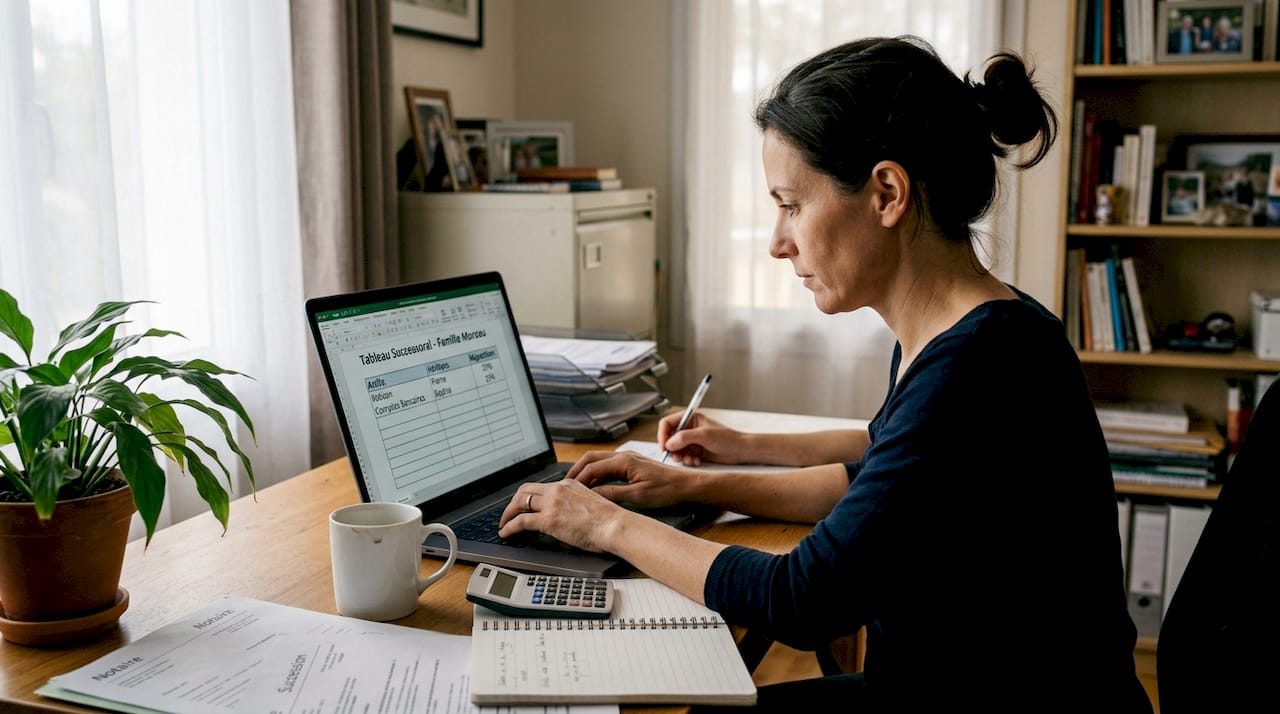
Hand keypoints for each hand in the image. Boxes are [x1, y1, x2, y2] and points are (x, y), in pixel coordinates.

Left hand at [498, 478, 624, 551]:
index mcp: (568, 485)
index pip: (541, 486)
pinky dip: (509, 527)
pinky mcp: (548, 520)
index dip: (528, 496)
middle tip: (509, 513)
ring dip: (508, 513)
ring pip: (519, 502)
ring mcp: (552, 504)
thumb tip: (568, 514)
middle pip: (525, 490)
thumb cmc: (610, 520)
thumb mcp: (590, 502)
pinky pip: (520, 521)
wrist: (615, 525)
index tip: (524, 504)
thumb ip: (575, 503)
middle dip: (514, 502)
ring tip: (504, 524)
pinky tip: (506, 533)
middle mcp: (558, 490)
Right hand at [565, 450, 700, 508]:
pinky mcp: (631, 463)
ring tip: (576, 486)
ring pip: (598, 460)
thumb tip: (593, 495)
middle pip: (591, 458)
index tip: (568, 490)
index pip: (592, 468)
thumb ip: (613, 494)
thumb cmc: (667, 490)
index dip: (578, 479)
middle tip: (565, 485)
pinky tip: (594, 485)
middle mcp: (624, 456)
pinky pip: (607, 464)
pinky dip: (596, 473)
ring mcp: (627, 458)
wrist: (686, 484)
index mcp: (624, 461)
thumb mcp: (638, 496)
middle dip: (576, 471)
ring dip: (585, 471)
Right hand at [657, 412, 750, 465]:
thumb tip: (669, 443)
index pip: (667, 423)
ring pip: (675, 449)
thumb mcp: (704, 435)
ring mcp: (692, 441)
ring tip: (690, 459)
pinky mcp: (695, 451)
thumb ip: (685, 437)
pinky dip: (687, 460)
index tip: (665, 446)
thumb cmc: (727, 438)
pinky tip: (696, 461)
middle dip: (672, 449)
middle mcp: (689, 429)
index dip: (663, 435)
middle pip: (669, 438)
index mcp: (690, 418)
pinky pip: (683, 457)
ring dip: (680, 456)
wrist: (740, 451)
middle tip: (677, 456)